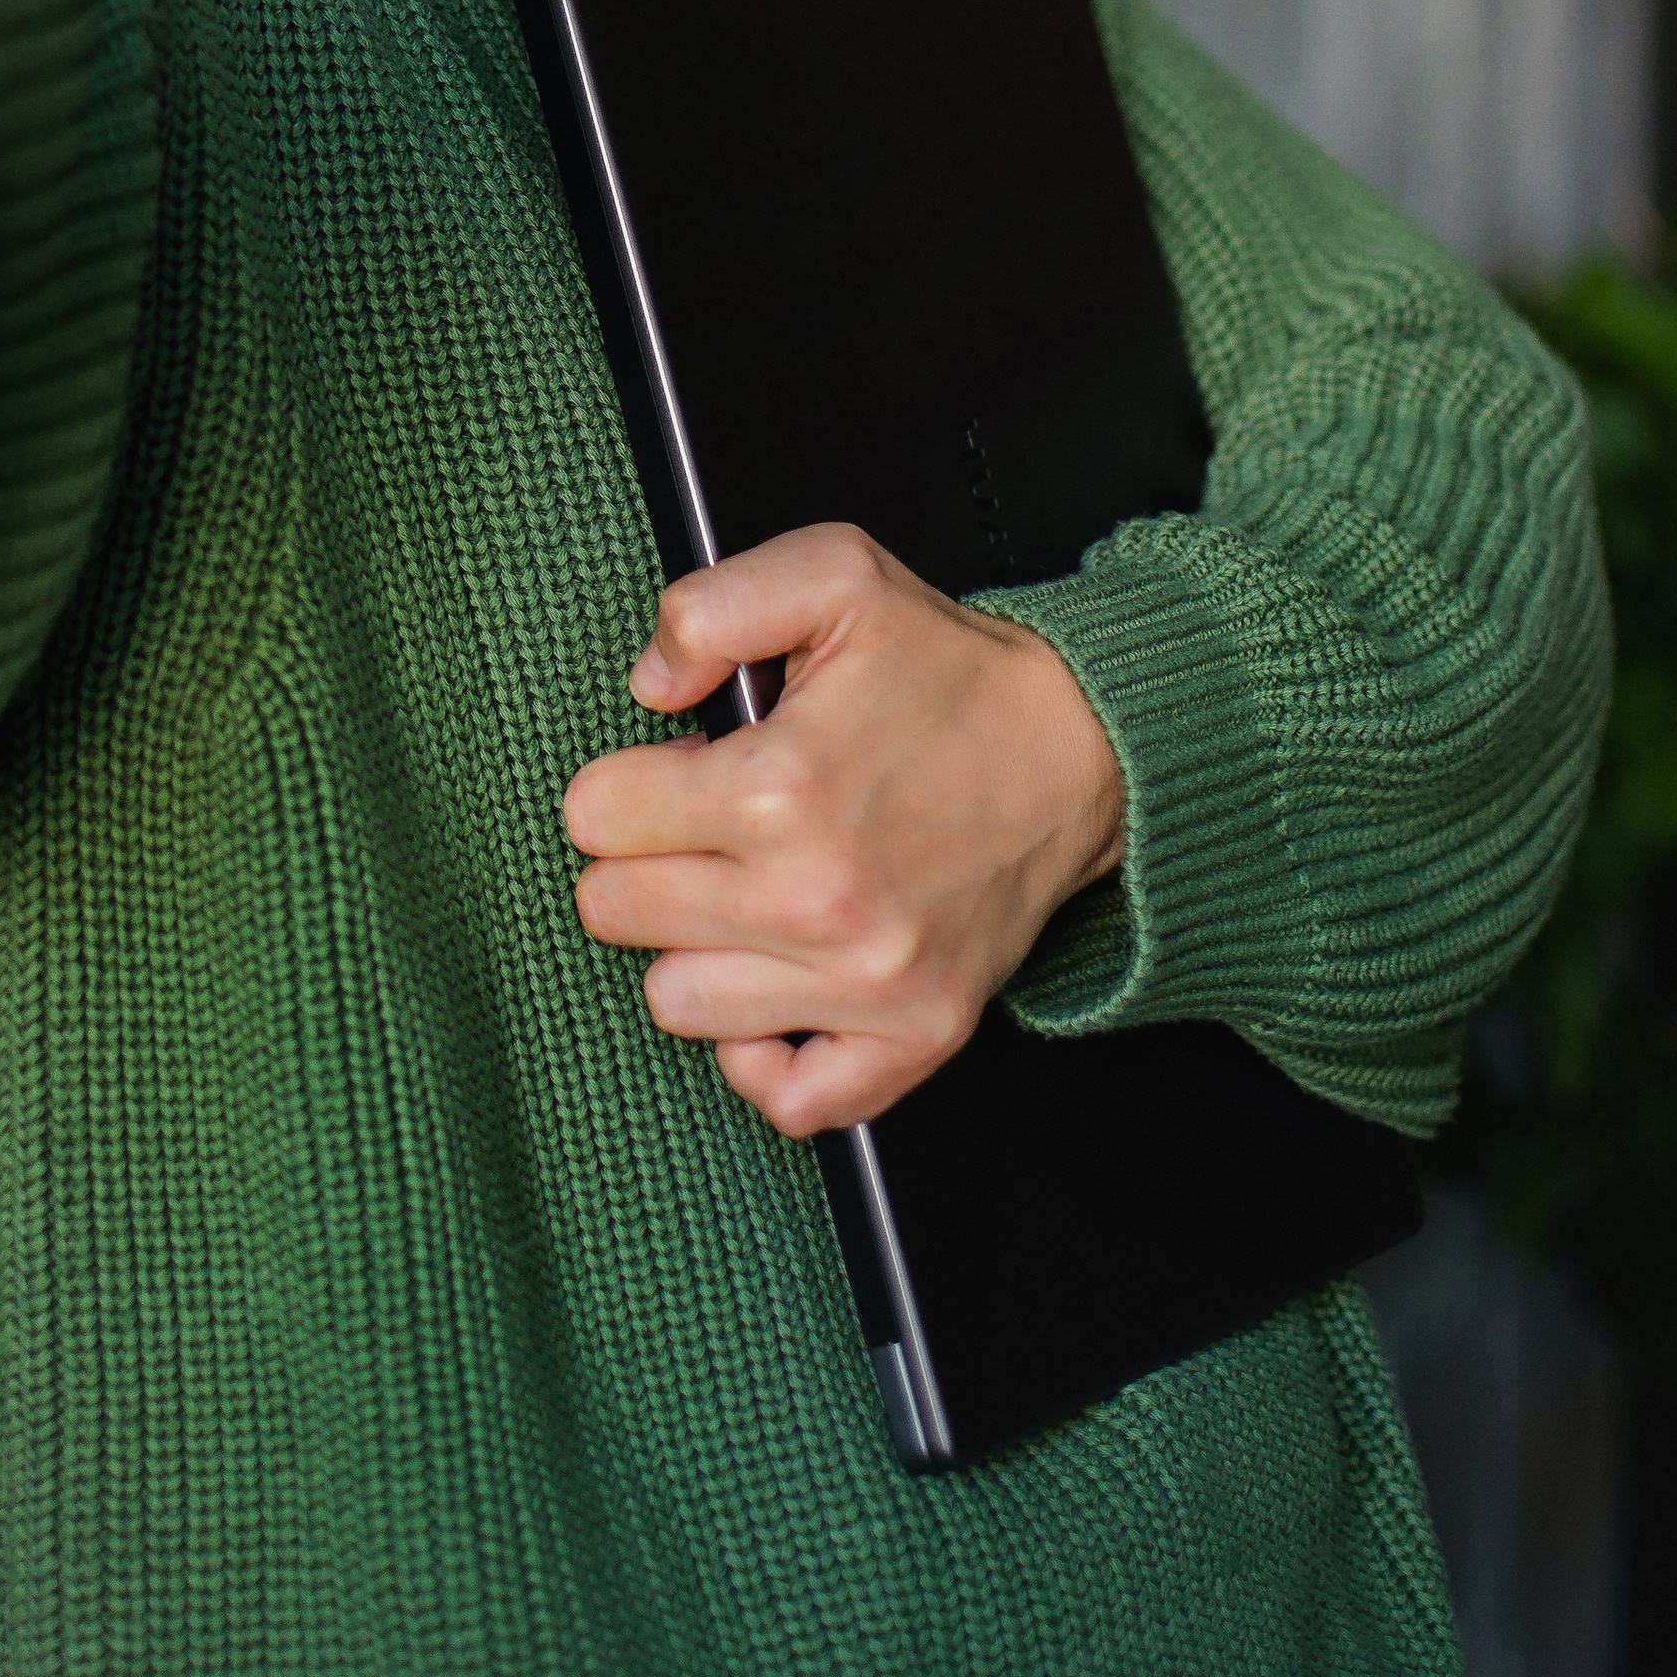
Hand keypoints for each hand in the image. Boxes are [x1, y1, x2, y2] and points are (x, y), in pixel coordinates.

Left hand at [563, 523, 1123, 1136]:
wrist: (1081, 748)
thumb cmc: (950, 669)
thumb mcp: (833, 575)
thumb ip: (710, 607)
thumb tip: (647, 687)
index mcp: (779, 788)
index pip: (595, 817)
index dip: (625, 778)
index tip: (678, 769)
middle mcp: (816, 898)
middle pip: (615, 912)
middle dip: (643, 857)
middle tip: (710, 826)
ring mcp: (868, 982)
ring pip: (675, 1002)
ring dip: (693, 947)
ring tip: (749, 893)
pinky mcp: (916, 1035)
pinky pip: (789, 1101)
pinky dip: (766, 1056)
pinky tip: (777, 987)